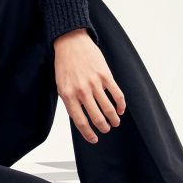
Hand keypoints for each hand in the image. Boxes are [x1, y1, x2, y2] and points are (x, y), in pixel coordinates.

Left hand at [53, 28, 125, 143]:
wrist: (71, 43)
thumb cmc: (65, 65)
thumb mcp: (61, 85)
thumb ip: (70, 101)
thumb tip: (81, 119)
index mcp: (68, 95)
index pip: (80, 121)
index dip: (88, 133)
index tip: (94, 139)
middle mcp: (81, 91)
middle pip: (96, 117)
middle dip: (104, 127)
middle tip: (107, 129)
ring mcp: (94, 83)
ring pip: (108, 108)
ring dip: (114, 119)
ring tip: (115, 122)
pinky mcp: (105, 75)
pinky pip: (117, 94)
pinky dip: (121, 105)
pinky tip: (121, 110)